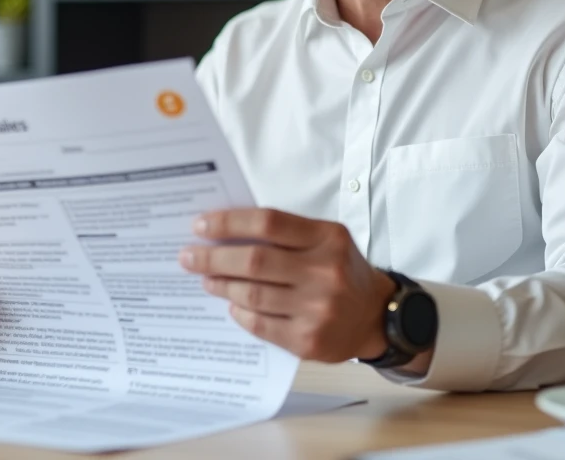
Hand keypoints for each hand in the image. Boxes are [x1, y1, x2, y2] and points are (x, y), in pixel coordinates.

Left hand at [179, 208, 395, 362]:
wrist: (376, 316)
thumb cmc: (342, 270)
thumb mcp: (325, 239)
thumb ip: (284, 233)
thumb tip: (226, 232)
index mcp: (327, 238)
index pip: (268, 222)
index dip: (229, 222)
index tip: (200, 225)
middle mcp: (325, 272)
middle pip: (254, 260)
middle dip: (213, 258)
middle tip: (188, 256)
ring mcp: (317, 309)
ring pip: (252, 295)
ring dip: (221, 285)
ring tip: (207, 279)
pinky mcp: (308, 341)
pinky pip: (260, 324)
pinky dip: (239, 312)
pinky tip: (232, 303)